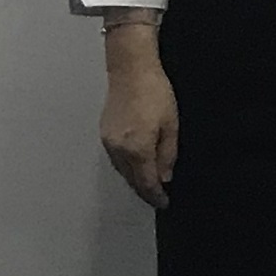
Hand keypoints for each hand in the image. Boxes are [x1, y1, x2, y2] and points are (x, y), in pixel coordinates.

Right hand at [98, 26, 178, 207]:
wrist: (131, 71)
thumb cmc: (156, 94)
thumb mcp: (171, 124)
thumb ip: (168, 154)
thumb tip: (165, 177)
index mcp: (137, 149)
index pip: (146, 181)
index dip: (155, 195)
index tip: (164, 204)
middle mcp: (119, 150)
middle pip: (131, 179)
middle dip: (144, 190)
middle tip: (157, 198)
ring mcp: (108, 143)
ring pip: (122, 170)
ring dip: (135, 179)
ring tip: (149, 185)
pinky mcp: (104, 134)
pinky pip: (116, 159)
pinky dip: (127, 167)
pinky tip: (137, 165)